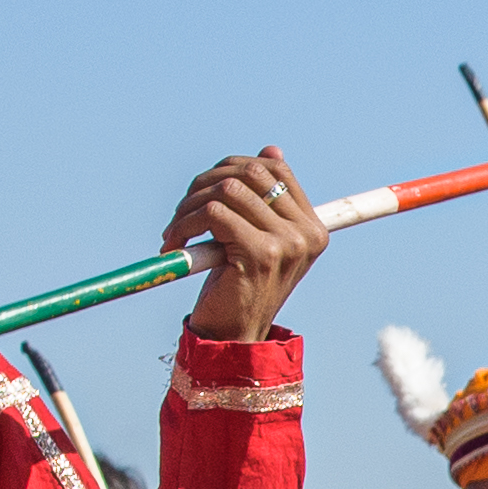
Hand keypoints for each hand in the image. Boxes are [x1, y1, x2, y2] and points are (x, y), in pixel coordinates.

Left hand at [172, 149, 330, 339]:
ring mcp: (287, 243)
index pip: (275, 169)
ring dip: (190, 205)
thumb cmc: (239, 287)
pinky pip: (214, 212)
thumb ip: (266, 200)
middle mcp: (306, 233)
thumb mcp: (257, 237)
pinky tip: (175, 243)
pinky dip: (186, 223)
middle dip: (206, 182)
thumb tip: (272, 150)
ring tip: (176, 231)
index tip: (207, 189)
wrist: (232, 338)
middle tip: (184, 210)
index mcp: (312, 227)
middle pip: (251, 172)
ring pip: (228, 188)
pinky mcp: (261, 254)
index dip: (234, 167)